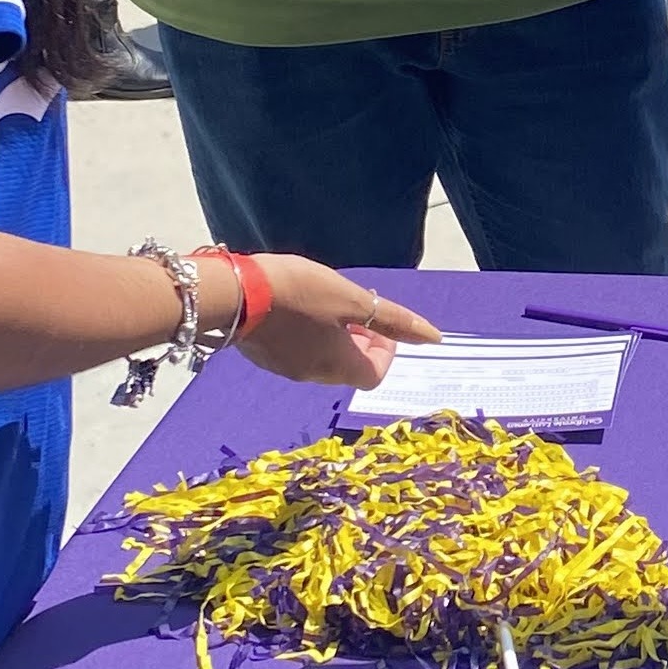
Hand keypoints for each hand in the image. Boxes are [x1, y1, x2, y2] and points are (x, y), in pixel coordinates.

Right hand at [227, 253, 440, 387]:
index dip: (386, 350)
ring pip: (321, 359)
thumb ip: (394, 319)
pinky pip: (297, 352)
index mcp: (338, 365)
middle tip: (357, 309)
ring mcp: (284, 368)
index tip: (380, 321)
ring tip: (328, 303)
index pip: (374, 374)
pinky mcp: (263, 356)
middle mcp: (312, 375)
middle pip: (349, 368)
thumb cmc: (298, 292)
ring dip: (335, 336)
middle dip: (362, 340)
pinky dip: (309, 335)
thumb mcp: (351, 299)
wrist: (233, 293)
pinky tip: (298, 307)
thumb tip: (434, 338)